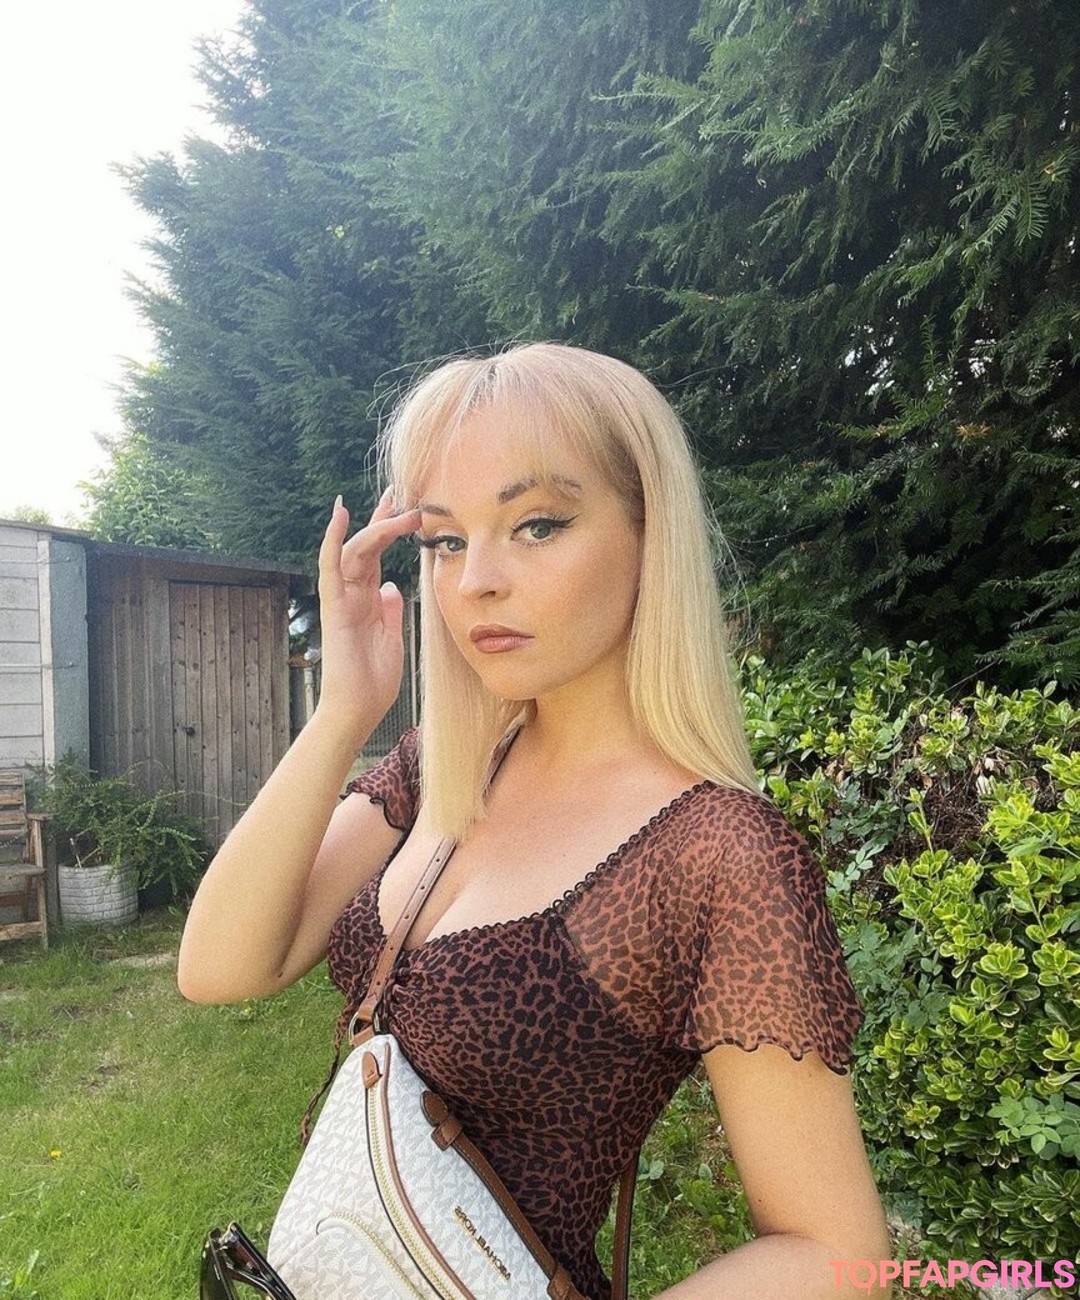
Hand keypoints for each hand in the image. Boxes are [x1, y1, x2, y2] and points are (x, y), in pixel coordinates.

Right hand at [315, 489, 421, 740]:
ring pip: (355, 550)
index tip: (406, 507)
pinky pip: (332, 566)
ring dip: (377, 525)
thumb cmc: (373, 681)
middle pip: (366, 545)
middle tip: (401, 492)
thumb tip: (393, 587)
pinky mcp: (334, 607)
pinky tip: (342, 514)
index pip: (378, 556)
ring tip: (398, 504)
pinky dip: (335, 540)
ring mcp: (341, 598)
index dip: (389, 530)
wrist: (357, 709)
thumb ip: (391, 611)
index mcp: (368, 600)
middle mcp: (352, 594)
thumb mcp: (392, 639)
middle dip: (383, 518)